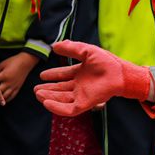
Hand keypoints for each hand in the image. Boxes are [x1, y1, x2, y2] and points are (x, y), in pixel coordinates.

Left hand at [0, 52, 39, 102]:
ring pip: (4, 97)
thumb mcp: (2, 64)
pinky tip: (2, 102)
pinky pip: (11, 97)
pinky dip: (6, 100)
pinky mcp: (18, 88)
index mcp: (4, 76)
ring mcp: (14, 86)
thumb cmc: (12, 61)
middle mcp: (8, 83)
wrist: (25, 62)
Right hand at [34, 40, 151, 116]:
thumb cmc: (107, 61)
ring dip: (49, 97)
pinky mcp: (84, 104)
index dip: (52, 75)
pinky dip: (57, 108)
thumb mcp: (86, 51)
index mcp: (81, 73)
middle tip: (35, 89)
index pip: (63, 75)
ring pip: (61, 99)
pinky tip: (46, 103)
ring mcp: (82, 95)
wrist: (119, 73)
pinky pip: (68, 109)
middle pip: (60, 89)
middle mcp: (80, 85)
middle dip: (48, 89)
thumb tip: (53, 45)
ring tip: (38, 94)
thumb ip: (70, 48)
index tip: (41, 75)